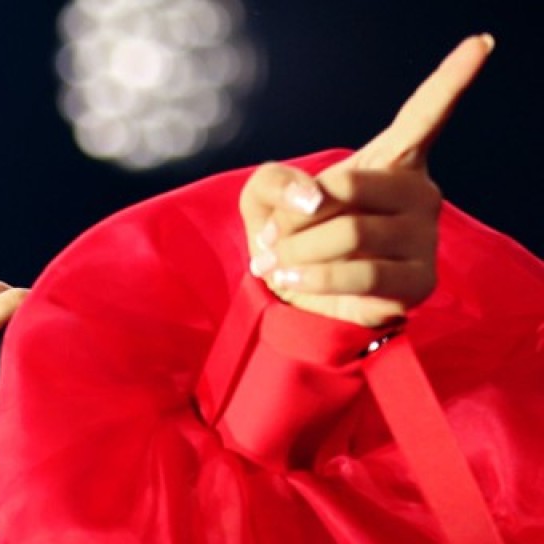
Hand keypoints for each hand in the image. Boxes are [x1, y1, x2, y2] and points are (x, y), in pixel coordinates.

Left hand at [240, 34, 493, 327]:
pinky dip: (315, 280)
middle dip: (293, 217)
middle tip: (271, 238)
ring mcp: (424, 238)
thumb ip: (274, 181)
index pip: (425, 115)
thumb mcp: (263, 198)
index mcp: (392, 159)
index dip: (453, 79)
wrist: (293, 299)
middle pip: (348, 187)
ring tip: (277, 264)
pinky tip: (294, 281)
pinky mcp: (416, 282)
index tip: (479, 46)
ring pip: (352, 234)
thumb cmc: (288, 238)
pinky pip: (361, 276)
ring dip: (298, 252)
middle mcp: (419, 193)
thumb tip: (310, 197)